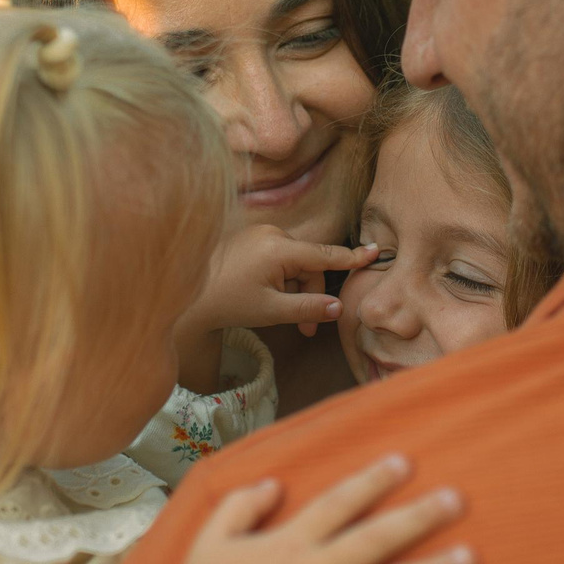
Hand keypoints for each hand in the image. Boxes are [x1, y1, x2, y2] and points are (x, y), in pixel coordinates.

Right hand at [128, 454, 472, 563]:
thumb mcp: (209, 542)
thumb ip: (241, 506)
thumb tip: (274, 484)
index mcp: (285, 544)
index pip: (338, 502)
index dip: (373, 481)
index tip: (406, 463)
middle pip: (375, 539)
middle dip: (419, 517)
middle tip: (458, 500)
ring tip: (469, 559)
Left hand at [182, 223, 376, 343]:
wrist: (186, 297)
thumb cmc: (227, 303)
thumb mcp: (272, 311)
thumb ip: (308, 308)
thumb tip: (338, 308)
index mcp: (280, 248)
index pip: (326, 254)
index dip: (353, 257)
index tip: (377, 252)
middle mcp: (272, 233)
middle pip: (310, 264)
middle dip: (310, 295)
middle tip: (305, 330)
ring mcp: (260, 234)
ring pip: (295, 264)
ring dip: (295, 290)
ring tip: (281, 317)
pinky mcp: (251, 239)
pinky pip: (279, 258)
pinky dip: (281, 279)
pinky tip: (267, 298)